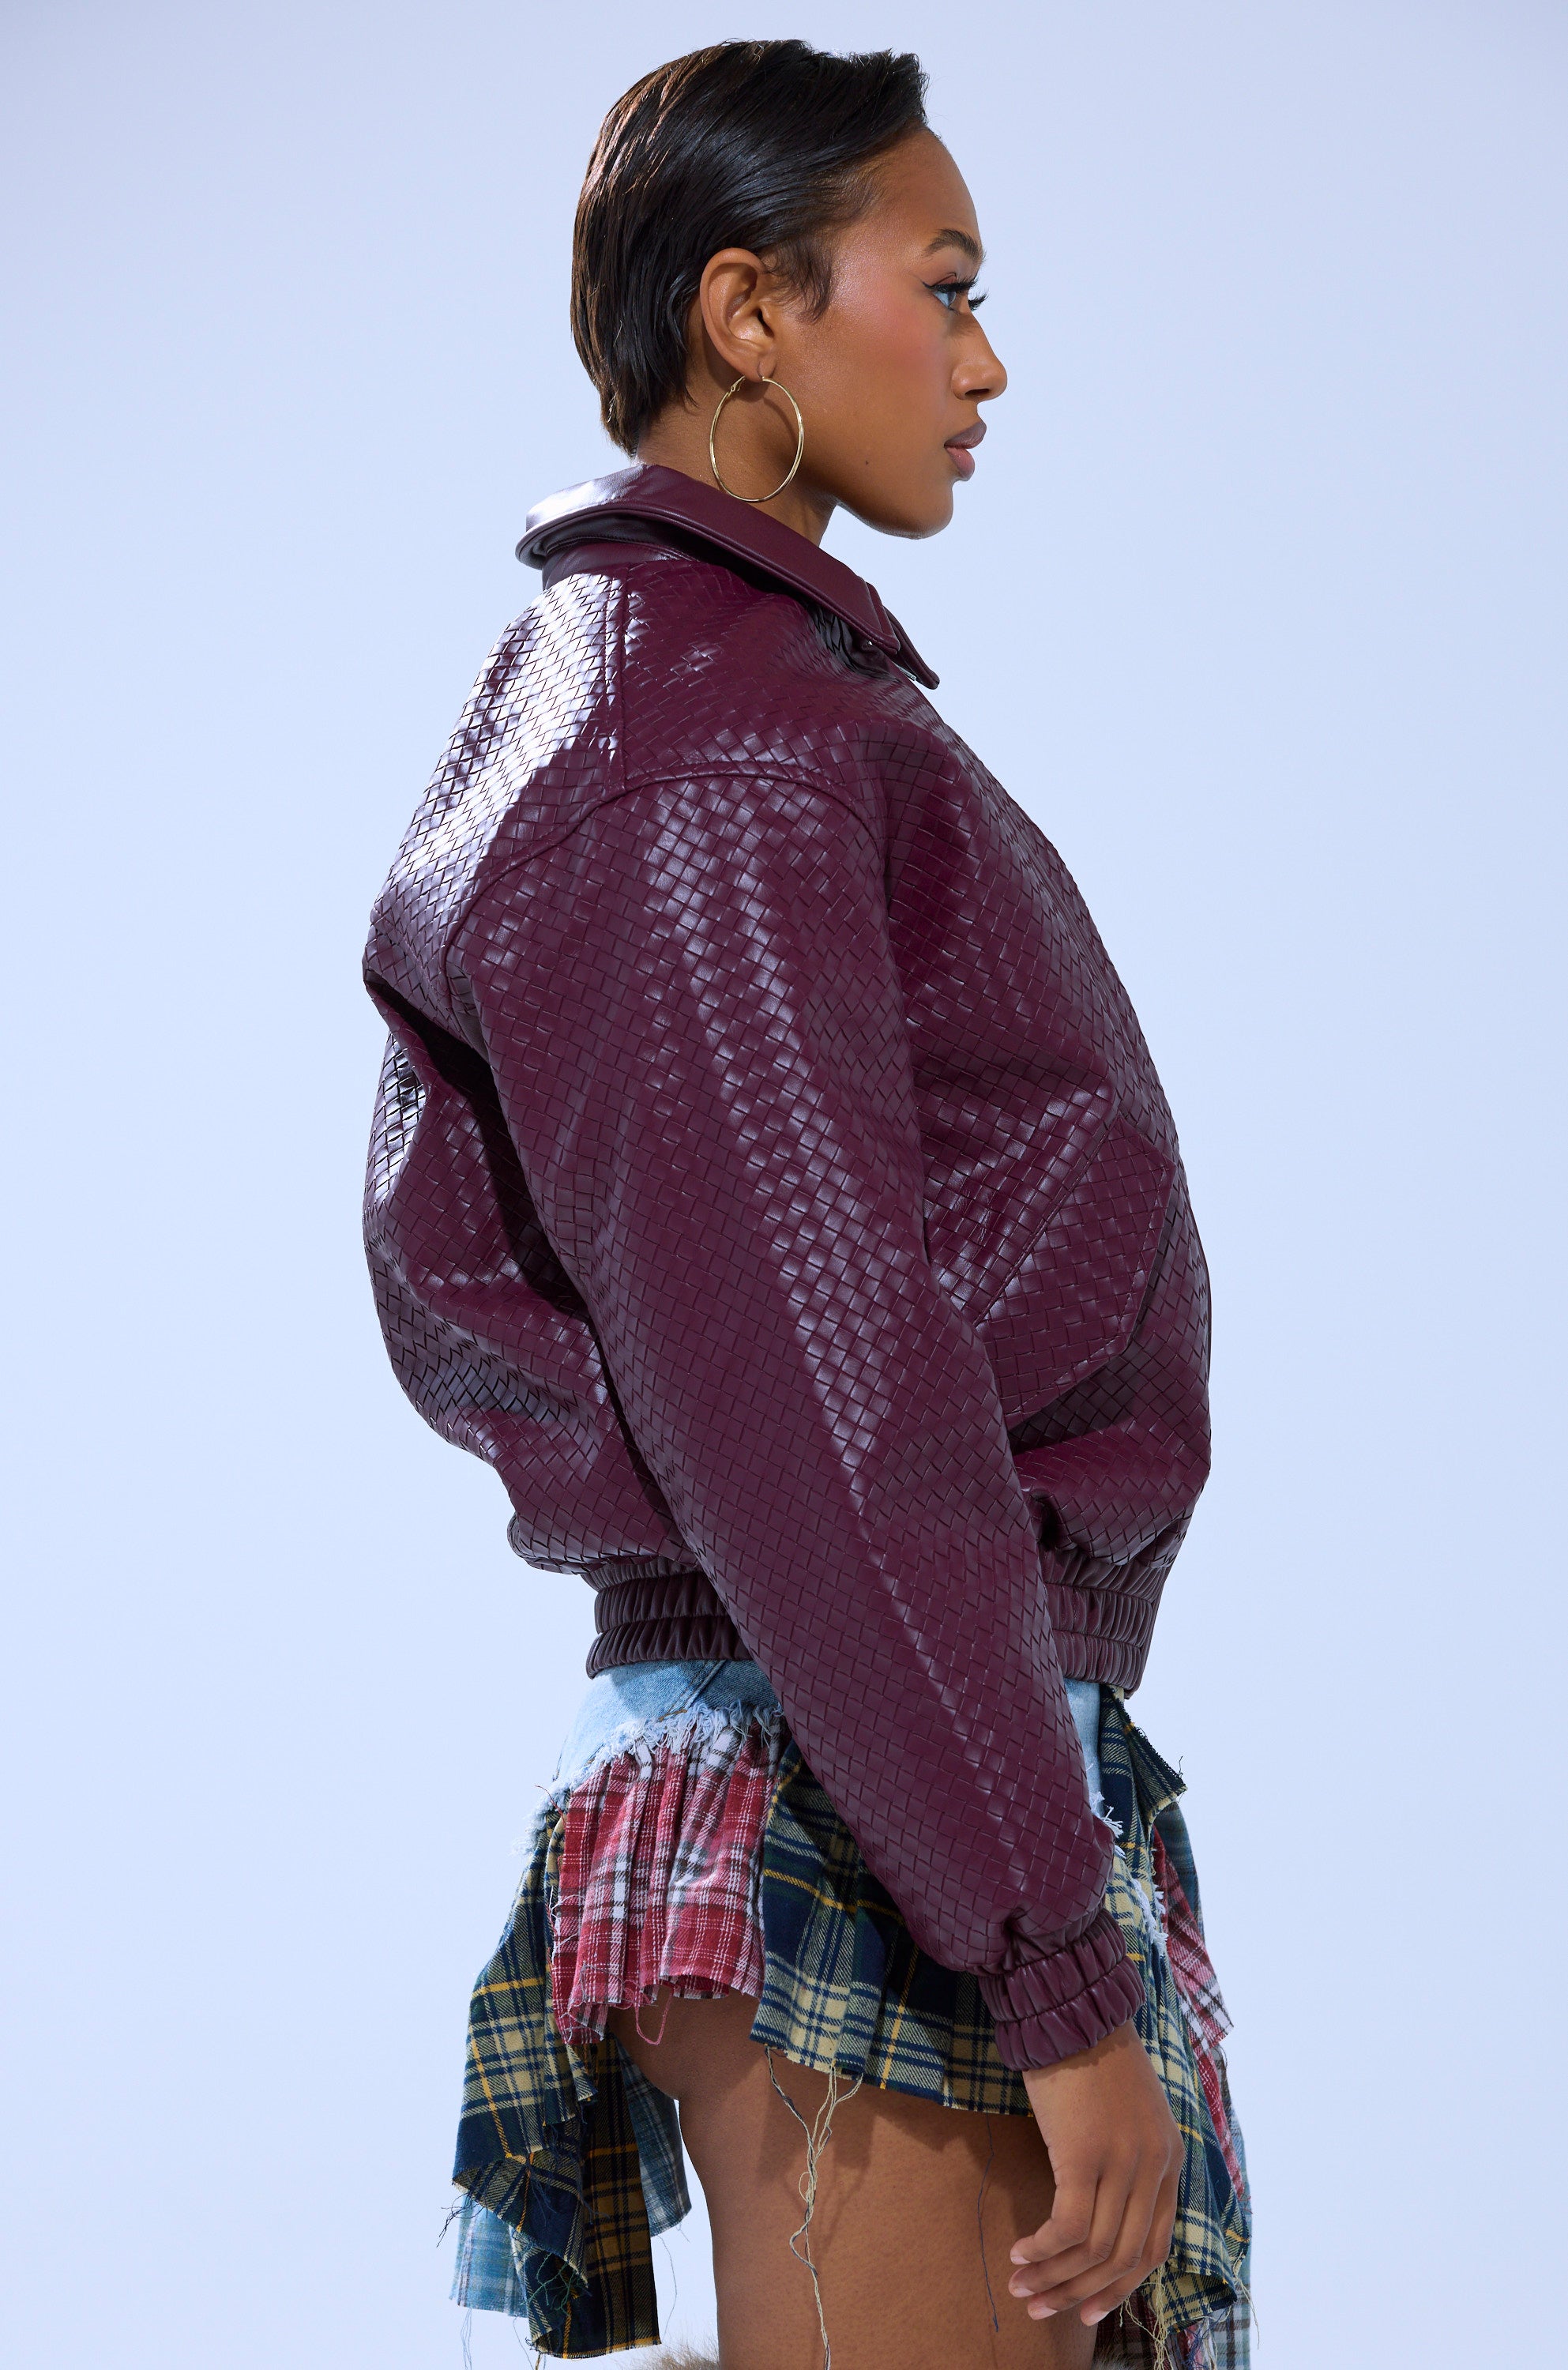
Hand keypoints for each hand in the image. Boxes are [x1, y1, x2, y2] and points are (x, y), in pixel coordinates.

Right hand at [1011, 2018, 1180, 2327]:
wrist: (1069, 2007)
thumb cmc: (1088, 2057)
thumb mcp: (1128, 2114)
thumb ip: (1128, 2161)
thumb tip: (1103, 2217)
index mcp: (1169, 2160)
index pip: (1153, 2249)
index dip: (1118, 2287)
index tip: (1085, 2309)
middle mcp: (1154, 2166)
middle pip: (1122, 2257)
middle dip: (1079, 2293)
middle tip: (1039, 2307)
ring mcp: (1123, 2161)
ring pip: (1094, 2249)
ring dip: (1053, 2276)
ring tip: (1020, 2285)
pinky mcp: (1085, 2154)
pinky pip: (1068, 2226)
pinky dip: (1044, 2248)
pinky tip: (1020, 2250)